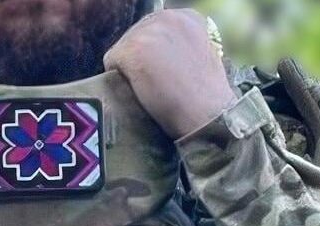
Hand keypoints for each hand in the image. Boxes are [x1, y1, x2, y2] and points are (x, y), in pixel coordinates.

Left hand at [104, 11, 235, 139]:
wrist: (207, 115)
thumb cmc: (206, 99)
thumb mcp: (201, 56)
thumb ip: (180, 46)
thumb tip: (158, 53)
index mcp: (187, 16)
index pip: (154, 28)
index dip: (155, 54)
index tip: (167, 74)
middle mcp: (168, 16)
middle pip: (136, 35)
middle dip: (140, 59)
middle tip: (157, 85)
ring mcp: (149, 31)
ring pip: (123, 48)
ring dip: (130, 70)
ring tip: (151, 89)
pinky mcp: (133, 49)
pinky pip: (112, 61)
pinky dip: (120, 79)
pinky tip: (140, 91)